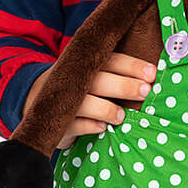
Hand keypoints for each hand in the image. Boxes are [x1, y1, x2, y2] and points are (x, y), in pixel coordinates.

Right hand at [23, 53, 156, 149]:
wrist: (34, 101)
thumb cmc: (79, 89)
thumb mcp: (93, 77)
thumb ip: (117, 76)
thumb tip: (153, 80)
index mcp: (87, 65)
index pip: (111, 60)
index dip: (131, 65)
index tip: (152, 73)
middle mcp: (74, 79)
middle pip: (100, 79)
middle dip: (124, 85)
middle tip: (145, 91)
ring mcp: (62, 100)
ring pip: (85, 102)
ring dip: (106, 108)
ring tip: (122, 116)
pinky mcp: (55, 122)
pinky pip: (73, 124)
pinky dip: (88, 125)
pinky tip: (101, 127)